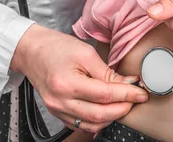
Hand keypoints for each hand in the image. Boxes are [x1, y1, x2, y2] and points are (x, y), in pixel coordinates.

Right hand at [10, 24, 147, 133]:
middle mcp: (60, 101)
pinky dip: (97, 120)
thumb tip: (128, 84)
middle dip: (123, 109)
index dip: (127, 95)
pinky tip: (107, 110)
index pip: (105, 95)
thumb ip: (107, 72)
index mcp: (67, 83)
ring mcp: (57, 109)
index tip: (141, 93)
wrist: (31, 51)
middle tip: (135, 99)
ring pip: (92, 124)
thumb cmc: (55, 47)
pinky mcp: (57, 113)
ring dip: (111, 117)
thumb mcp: (85, 53)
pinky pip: (81, 125)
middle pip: (100, 115)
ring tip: (123, 103)